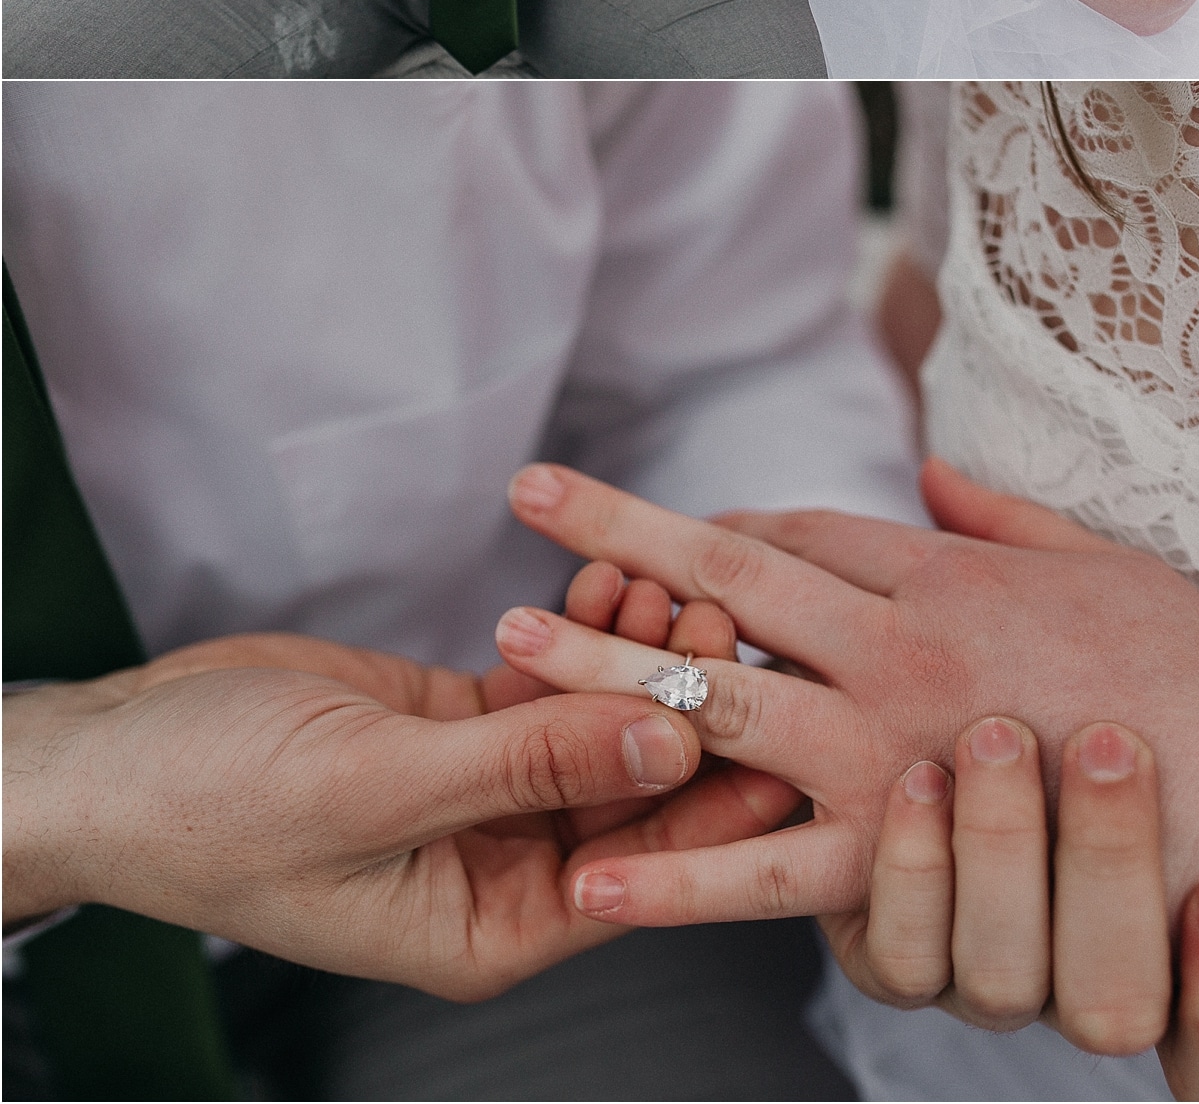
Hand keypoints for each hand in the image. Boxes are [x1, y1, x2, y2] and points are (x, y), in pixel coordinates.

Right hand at [2, 628, 791, 999]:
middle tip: (726, 622)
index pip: (639, 874)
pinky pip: (548, 679)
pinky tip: (613, 574)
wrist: (117, 756)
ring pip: (596, 722)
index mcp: (488, 926)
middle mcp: (499, 868)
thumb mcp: (377, 790)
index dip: (716, 799)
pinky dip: (582, 628)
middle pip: (631, 791)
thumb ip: (529, 767)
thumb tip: (668, 741)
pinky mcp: (459, 724)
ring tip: (675, 577)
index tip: (778, 721)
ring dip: (637, 650)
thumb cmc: (215, 804)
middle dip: (682, 705)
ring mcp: (484, 792)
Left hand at [496, 465, 1198, 1100]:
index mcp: (940, 569)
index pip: (795, 528)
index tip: (644, 524)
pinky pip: (756, 868)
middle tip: (525, 509)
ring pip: (713, 696)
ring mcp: (882, 745)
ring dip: (602, 669)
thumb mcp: (1105, 560)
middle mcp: (894, 641)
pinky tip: (584, 869)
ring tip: (508, 649)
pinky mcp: (890, 851)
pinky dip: (667, 872)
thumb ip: (1003, 514)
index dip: (712, 525)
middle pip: (729, 577)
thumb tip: (930, 466)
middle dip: (619, 541)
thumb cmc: (1191, 680)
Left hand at [846, 718, 1198, 1100]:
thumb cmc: (1089, 710)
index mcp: (1170, 968)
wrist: (919, 717)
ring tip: (996, 735)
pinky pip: (895, 957)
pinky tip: (914, 780)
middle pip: (1106, 1005)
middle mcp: (1079, 988)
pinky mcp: (884, 950)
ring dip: (996, 850)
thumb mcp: (1178, 694)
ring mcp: (980, 976)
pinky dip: (902, 869)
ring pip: (996, 982)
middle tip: (1104, 740)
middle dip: (1106, 865)